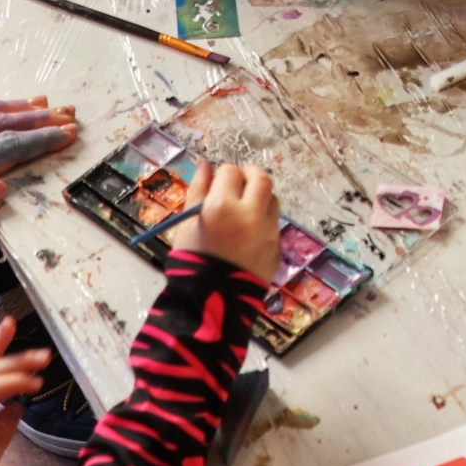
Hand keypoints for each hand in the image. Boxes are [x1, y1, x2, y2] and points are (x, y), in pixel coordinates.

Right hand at [182, 159, 280, 281]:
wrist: (212, 302)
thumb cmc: (192, 260)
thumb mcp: (188, 223)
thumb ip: (198, 190)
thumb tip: (204, 164)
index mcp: (223, 206)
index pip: (230, 171)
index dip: (223, 174)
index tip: (218, 183)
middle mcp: (251, 214)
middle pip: (261, 178)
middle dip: (249, 175)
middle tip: (238, 184)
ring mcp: (268, 232)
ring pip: (272, 199)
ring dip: (260, 196)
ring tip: (244, 209)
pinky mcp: (278, 248)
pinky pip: (274, 224)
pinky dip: (263, 222)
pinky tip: (247, 234)